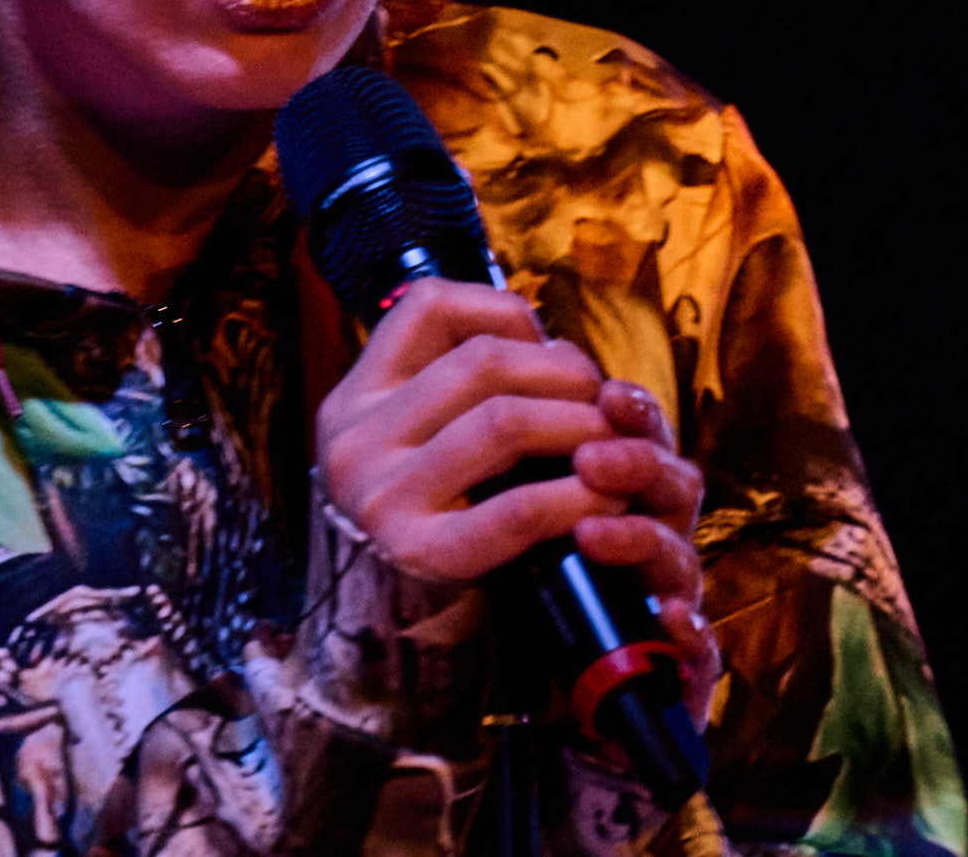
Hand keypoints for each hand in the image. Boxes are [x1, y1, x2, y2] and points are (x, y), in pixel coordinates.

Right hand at [314, 281, 718, 715]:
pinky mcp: (417, 558)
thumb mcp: (411, 451)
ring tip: (616, 451)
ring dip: (584, 426)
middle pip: (486, 359)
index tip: (546, 347)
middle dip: (566, 371)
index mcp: (352, 402)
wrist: (377, 661)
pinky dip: (577, 497)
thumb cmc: (424, 536)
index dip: (504, 311)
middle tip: (604, 405)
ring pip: (507, 417)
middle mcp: (352, 441)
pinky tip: (606, 503)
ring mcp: (378, 499)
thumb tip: (542, 336)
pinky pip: (518, 507)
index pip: (424, 306)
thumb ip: (455, 393)